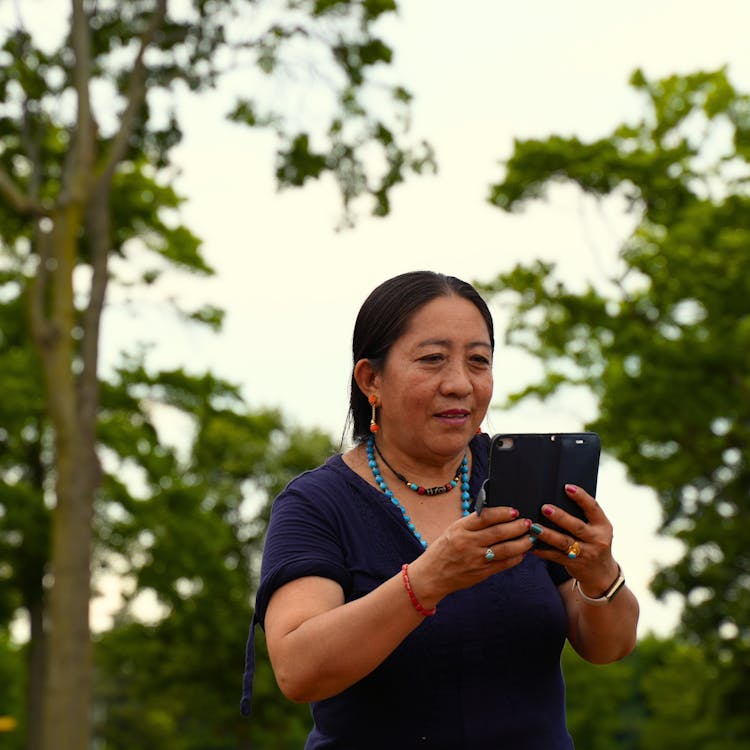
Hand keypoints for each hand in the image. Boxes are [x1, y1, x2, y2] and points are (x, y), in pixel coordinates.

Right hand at [409, 506, 533, 604]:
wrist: (432, 575)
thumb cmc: (443, 550)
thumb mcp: (453, 531)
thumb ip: (472, 524)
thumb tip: (496, 515)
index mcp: (460, 529)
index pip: (485, 517)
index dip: (502, 513)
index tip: (514, 511)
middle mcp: (468, 543)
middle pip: (498, 532)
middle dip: (517, 527)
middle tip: (528, 523)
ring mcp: (476, 559)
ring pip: (505, 549)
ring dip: (521, 543)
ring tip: (530, 538)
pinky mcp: (481, 573)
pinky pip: (503, 564)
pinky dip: (515, 558)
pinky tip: (521, 552)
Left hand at [530, 484, 618, 593]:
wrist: (601, 573)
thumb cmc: (593, 541)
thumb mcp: (596, 528)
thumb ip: (583, 515)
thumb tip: (558, 495)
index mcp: (603, 526)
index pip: (593, 508)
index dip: (581, 497)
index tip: (567, 487)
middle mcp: (597, 540)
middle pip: (577, 527)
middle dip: (560, 517)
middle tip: (544, 508)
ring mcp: (586, 554)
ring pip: (564, 542)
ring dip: (548, 534)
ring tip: (534, 527)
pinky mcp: (574, 564)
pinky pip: (556, 556)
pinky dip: (543, 551)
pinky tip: (532, 545)